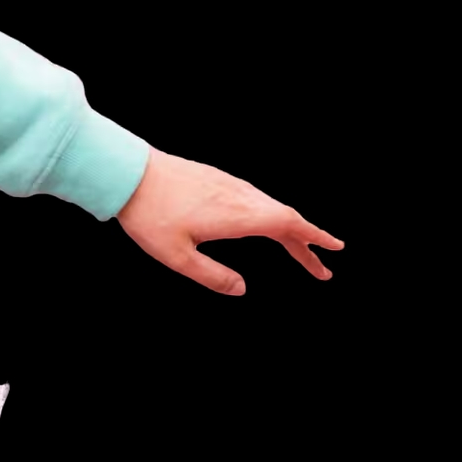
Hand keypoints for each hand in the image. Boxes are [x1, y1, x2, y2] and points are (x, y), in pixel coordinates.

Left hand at [116, 147, 342, 295]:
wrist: (125, 171)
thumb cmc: (148, 213)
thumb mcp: (176, 256)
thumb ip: (212, 276)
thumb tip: (242, 290)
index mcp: (238, 214)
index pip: (289, 224)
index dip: (315, 237)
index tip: (336, 249)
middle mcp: (239, 195)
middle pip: (285, 217)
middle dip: (306, 242)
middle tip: (321, 268)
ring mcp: (227, 183)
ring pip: (269, 206)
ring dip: (287, 229)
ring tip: (297, 249)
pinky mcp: (214, 177)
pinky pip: (253, 197)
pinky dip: (268, 214)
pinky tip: (261, 224)